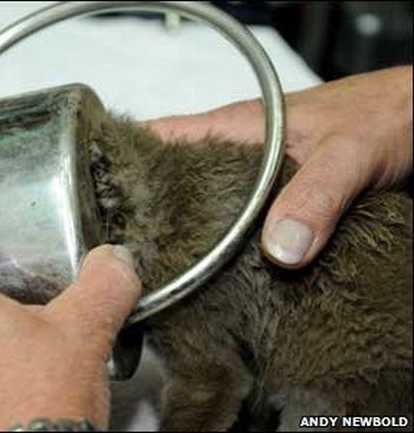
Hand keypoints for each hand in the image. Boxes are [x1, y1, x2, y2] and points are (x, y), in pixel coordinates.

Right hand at [145, 66, 412, 267]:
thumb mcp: (348, 153)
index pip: (162, 136)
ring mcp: (256, 180)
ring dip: (192, 234)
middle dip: (151, 212)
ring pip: (208, 206)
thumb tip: (280, 249)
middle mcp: (239, 155)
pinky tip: (223, 274)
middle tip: (130, 251)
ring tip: (165, 269)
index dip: (127, 161)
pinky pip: (241, 225)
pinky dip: (230, 247)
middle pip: (177, 180)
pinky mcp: (279, 202)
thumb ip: (316, 195)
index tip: (100, 194)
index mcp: (238, 128)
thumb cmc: (386, 114)